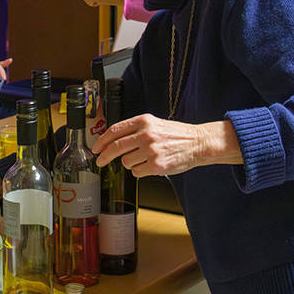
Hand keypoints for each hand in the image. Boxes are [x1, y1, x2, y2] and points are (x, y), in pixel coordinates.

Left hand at [91, 113, 242, 176]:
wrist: (197, 143)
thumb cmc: (176, 134)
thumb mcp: (154, 124)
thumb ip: (135, 129)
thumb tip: (112, 141)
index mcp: (144, 121)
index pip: (115, 130)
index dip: (102, 140)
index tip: (96, 148)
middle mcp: (146, 134)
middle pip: (115, 147)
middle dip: (104, 156)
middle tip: (100, 161)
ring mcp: (151, 150)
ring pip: (126, 162)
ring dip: (130, 163)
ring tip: (144, 158)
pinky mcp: (156, 165)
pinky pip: (136, 172)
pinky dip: (139, 171)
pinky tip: (150, 165)